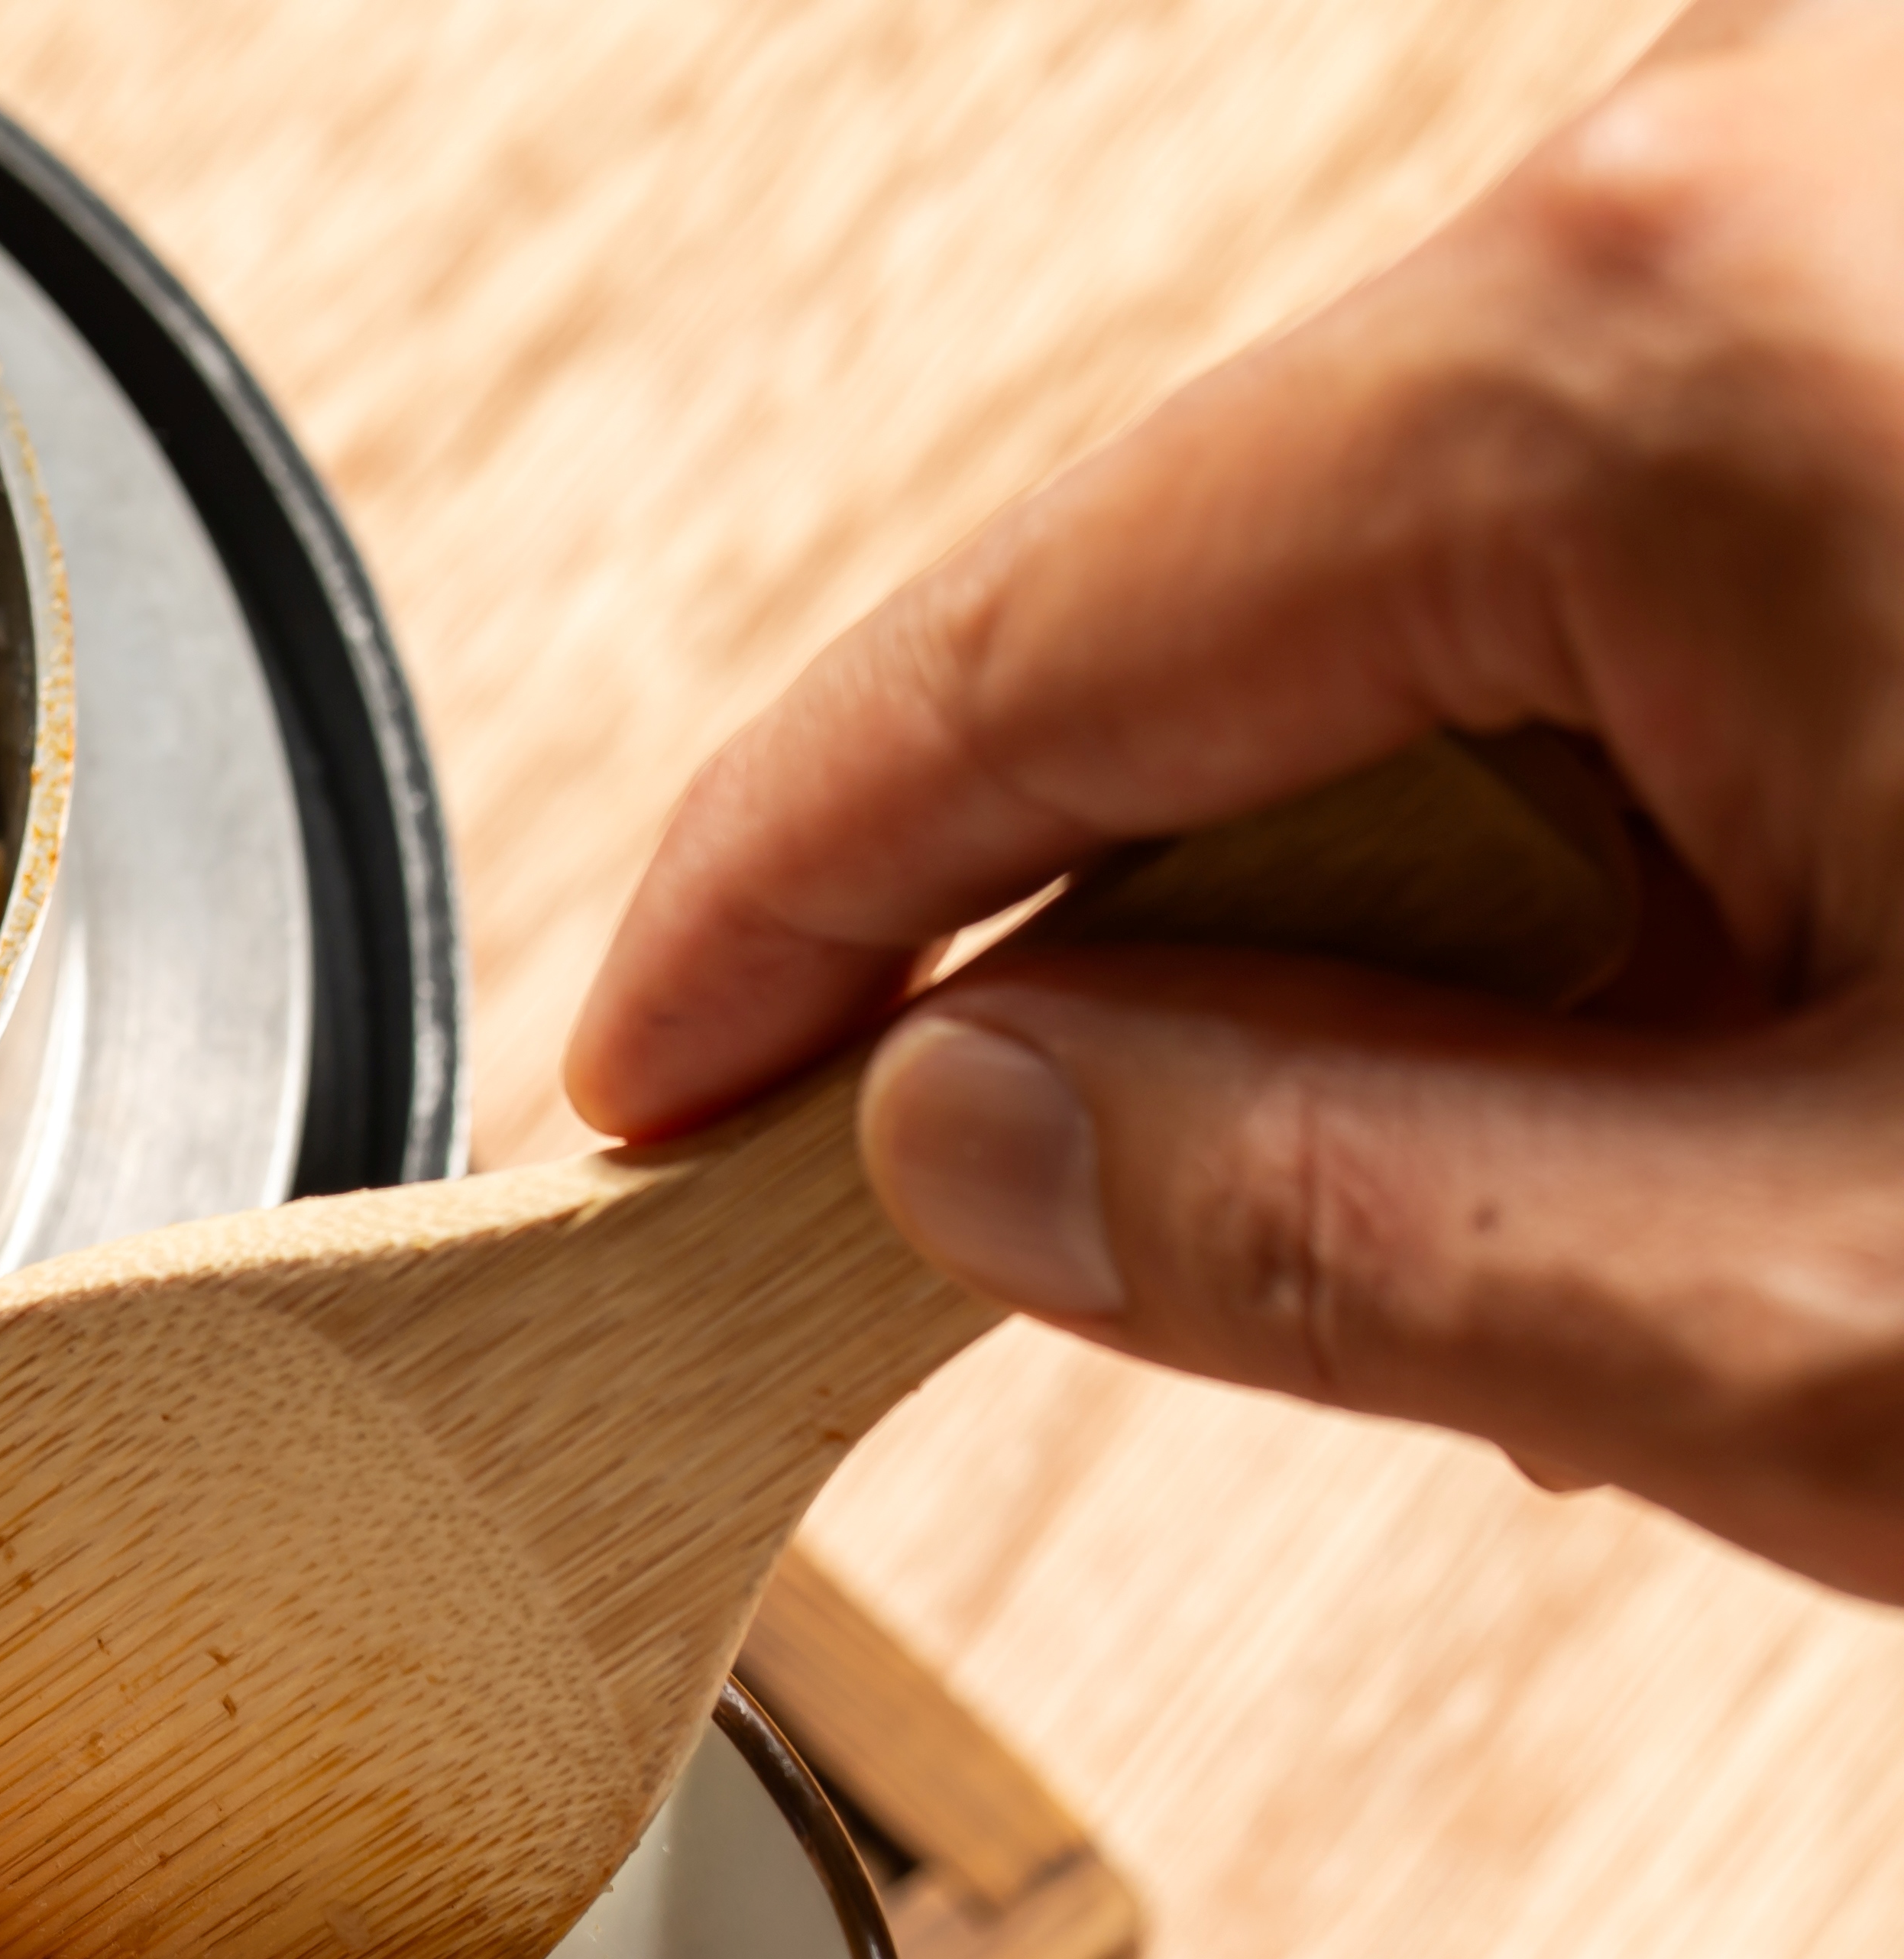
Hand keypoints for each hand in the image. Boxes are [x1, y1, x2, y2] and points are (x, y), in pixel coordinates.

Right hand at [566, 0, 1903, 1603]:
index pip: (1012, 646)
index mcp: (1657, 349)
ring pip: (1458, 589)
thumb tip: (968, 1138)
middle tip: (1173, 1259)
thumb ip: (1323, 1227)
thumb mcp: (1841, 1307)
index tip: (654, 1097)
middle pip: (1224, 606)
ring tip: (1636, 1194)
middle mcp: (1774, 175)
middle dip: (1168, 961)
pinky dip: (1645, 806)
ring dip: (1445, 917)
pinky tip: (1786, 1025)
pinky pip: (1680, 536)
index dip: (775, 913)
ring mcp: (1889, 212)